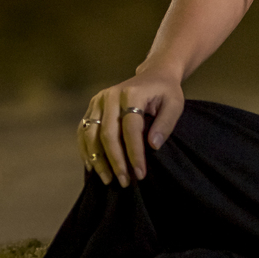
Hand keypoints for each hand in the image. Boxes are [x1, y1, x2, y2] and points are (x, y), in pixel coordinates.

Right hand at [77, 72, 184, 187]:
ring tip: (108, 179)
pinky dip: (86, 150)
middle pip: (108, 133)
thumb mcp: (175, 104)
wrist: (154, 75)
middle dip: (115, 161)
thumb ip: (166, 124)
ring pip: (91, 134)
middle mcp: (111, 95)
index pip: (130, 128)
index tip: (140, 174)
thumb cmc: (166, 92)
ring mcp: (99, 100)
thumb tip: (153, 146)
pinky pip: (83, 131)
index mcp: (132, 93)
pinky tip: (93, 167)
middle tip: (124, 181)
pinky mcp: (93, 106)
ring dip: (98, 160)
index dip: (135, 153)